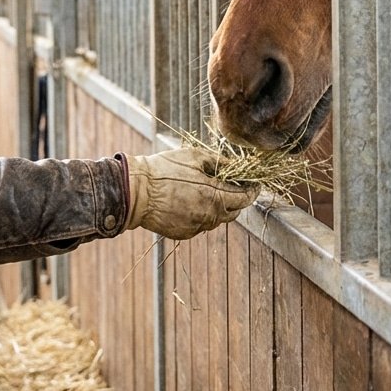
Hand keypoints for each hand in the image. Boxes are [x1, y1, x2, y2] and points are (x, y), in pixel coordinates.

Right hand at [123, 147, 258, 239]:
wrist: (136, 192)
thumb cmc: (163, 170)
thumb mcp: (193, 157)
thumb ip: (218, 162)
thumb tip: (234, 165)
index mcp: (213, 196)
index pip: (244, 198)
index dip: (253, 190)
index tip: (255, 184)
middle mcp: (208, 216)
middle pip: (234, 212)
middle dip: (239, 200)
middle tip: (236, 186)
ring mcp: (195, 227)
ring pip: (217, 219)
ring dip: (220, 207)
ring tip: (211, 191)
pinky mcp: (183, 234)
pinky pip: (201, 224)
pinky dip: (203, 215)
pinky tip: (193, 201)